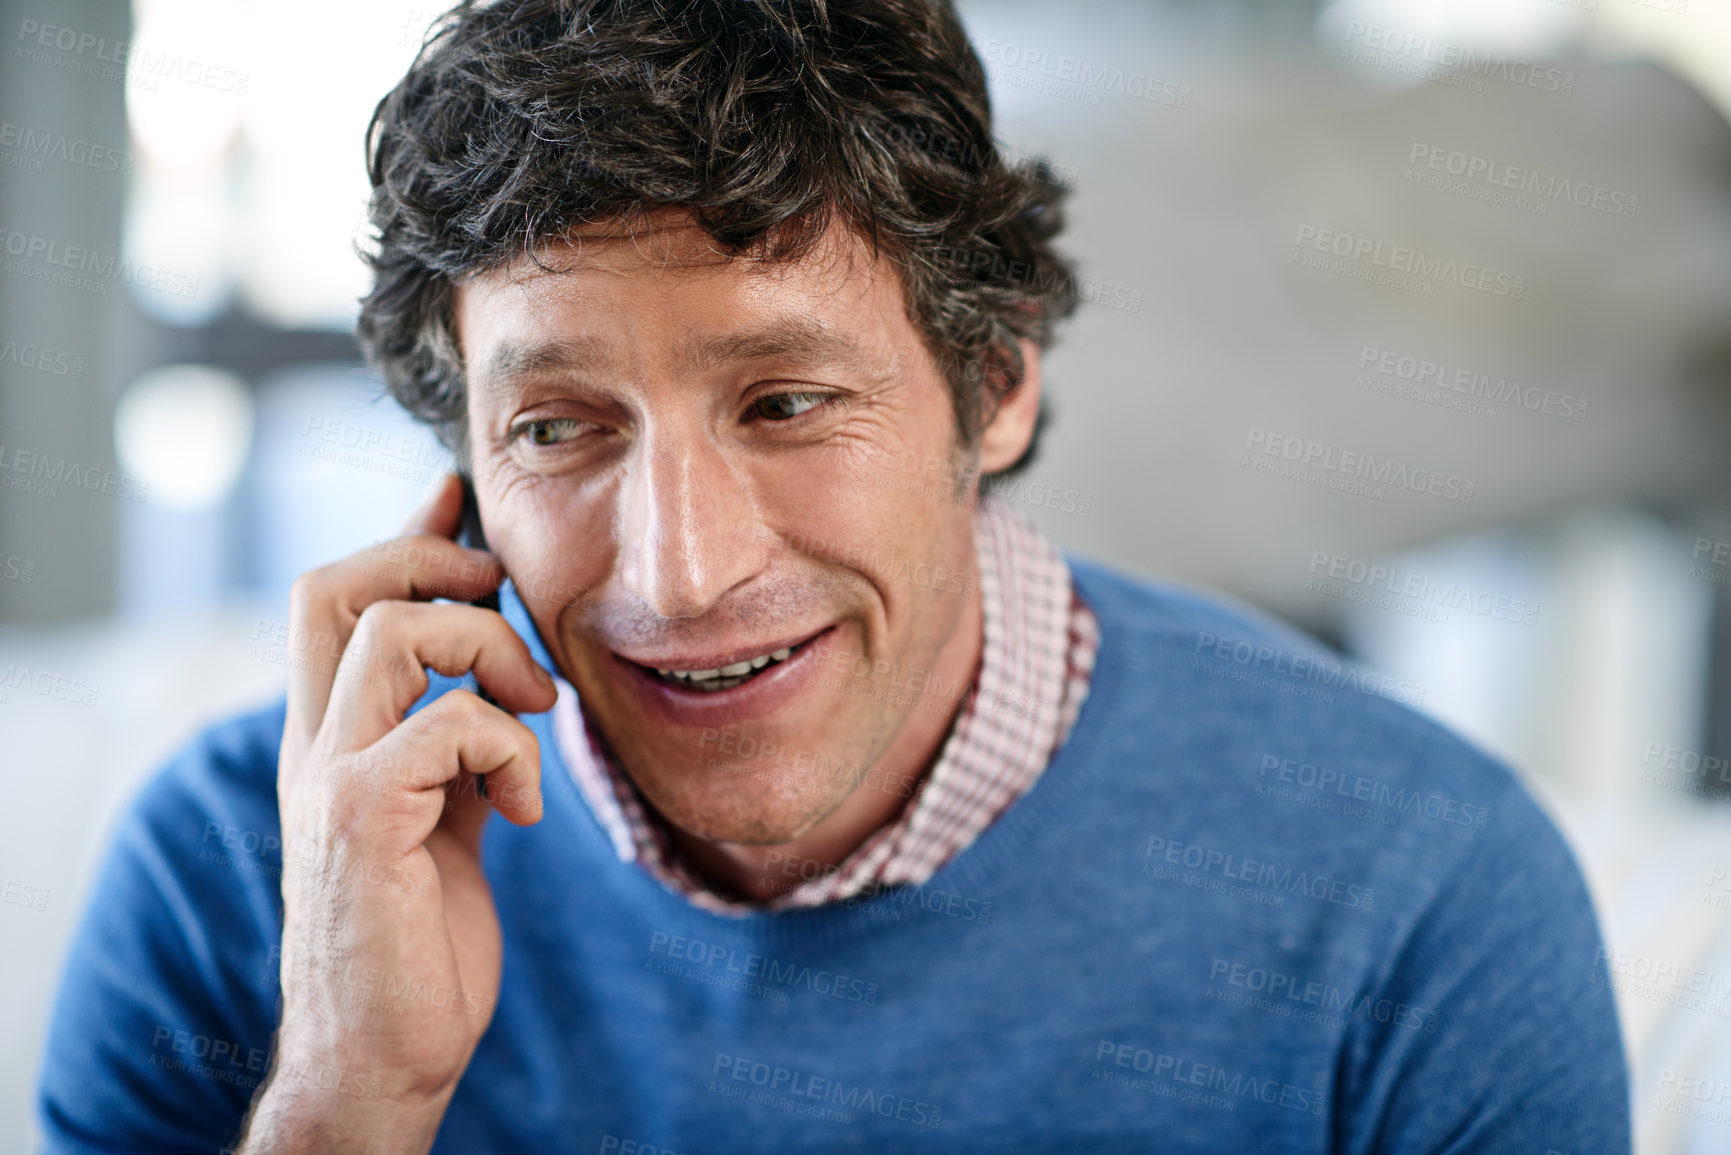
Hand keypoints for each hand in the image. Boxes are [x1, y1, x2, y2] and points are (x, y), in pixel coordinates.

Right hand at [238, 474, 557, 1153]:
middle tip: (504, 603)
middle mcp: (315, 746)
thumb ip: (454, 743)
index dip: (404, 533)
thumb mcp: (443, 818)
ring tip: (536, 711)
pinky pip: (450, 725)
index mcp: (333, 739)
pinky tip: (527, 811)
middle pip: (336, 584)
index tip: (458, 493)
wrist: (386, 1055)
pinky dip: (512, 751)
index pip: (340, 600)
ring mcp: (331, 779)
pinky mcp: (363, 821)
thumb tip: (498, 675)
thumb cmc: (422, 941)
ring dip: (492, 650)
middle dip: (432, 561)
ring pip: (397, 631)